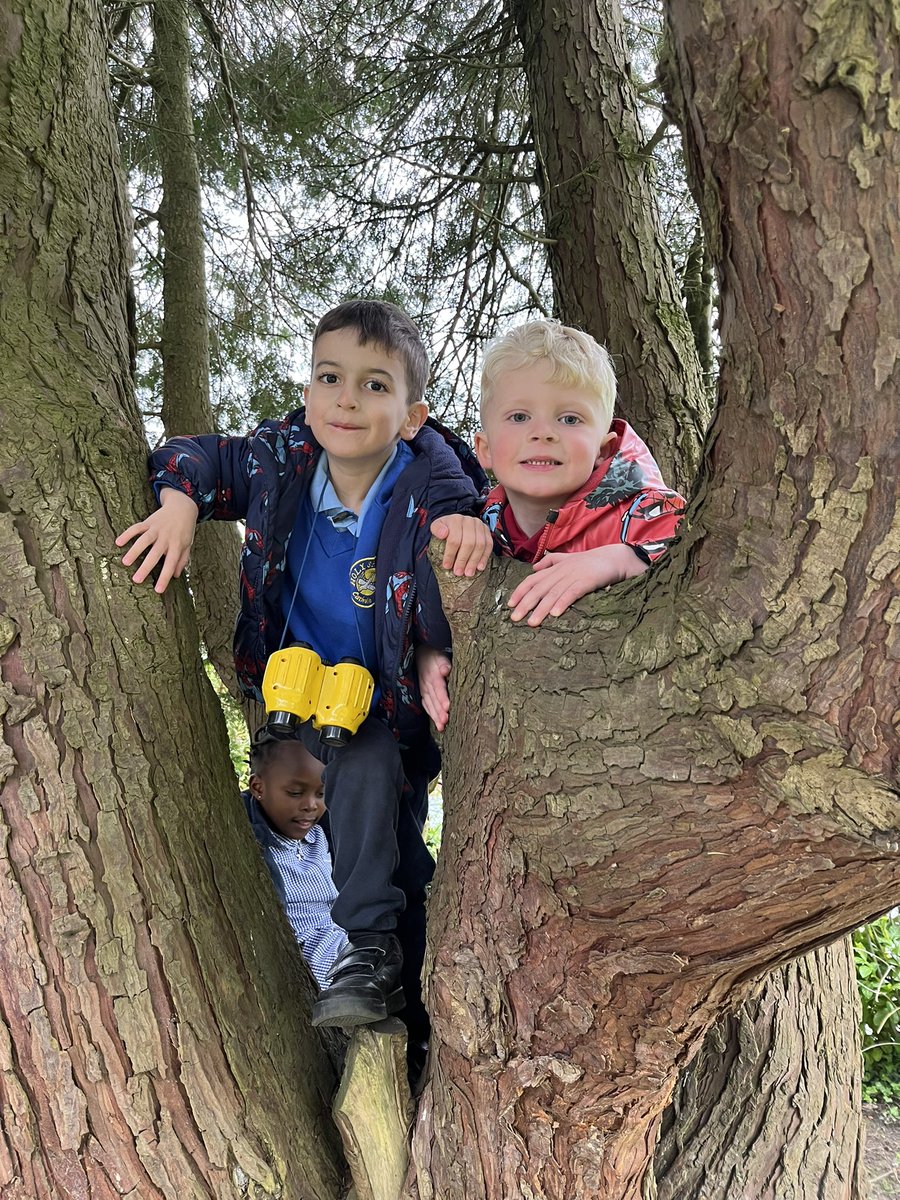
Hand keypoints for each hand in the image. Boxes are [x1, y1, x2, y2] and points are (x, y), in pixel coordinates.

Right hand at [115, 487, 198, 592]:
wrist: (183, 507)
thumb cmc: (185, 530)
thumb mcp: (188, 545)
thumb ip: (182, 560)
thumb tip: (175, 576)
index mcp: (177, 546)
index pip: (170, 564)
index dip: (164, 578)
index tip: (158, 590)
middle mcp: (166, 538)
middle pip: (155, 554)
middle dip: (146, 567)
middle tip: (136, 580)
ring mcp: (156, 529)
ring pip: (144, 540)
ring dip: (134, 551)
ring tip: (125, 563)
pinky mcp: (148, 522)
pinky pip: (136, 527)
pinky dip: (127, 534)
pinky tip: (118, 542)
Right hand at [416, 646, 451, 730]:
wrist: (420, 653)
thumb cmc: (434, 655)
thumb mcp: (439, 655)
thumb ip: (443, 662)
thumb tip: (446, 670)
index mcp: (432, 674)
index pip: (438, 687)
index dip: (442, 697)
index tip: (447, 707)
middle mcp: (427, 684)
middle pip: (434, 699)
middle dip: (439, 711)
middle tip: (445, 721)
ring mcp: (423, 689)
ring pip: (429, 704)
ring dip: (435, 716)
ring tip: (442, 727)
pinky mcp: (422, 693)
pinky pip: (426, 705)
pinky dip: (431, 715)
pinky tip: (437, 724)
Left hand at [430, 514, 492, 576]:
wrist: (457, 522)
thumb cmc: (446, 528)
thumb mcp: (436, 526)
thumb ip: (436, 529)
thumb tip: (443, 533)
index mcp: (456, 520)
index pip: (454, 539)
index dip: (450, 554)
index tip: (447, 566)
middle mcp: (470, 521)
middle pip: (469, 543)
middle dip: (463, 560)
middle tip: (458, 572)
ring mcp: (480, 526)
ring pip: (480, 545)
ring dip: (474, 561)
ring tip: (468, 573)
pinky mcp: (487, 531)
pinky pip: (489, 545)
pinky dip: (485, 557)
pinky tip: (480, 567)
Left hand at [508, 545, 646, 625]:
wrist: (614, 558)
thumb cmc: (591, 561)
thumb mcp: (568, 559)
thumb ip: (550, 562)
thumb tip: (534, 568)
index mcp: (555, 568)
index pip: (532, 579)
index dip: (520, 591)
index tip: (510, 604)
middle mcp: (561, 571)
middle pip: (539, 588)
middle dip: (525, 604)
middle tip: (514, 618)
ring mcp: (573, 576)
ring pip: (553, 593)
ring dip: (541, 609)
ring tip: (532, 622)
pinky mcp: (586, 581)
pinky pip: (572, 593)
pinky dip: (563, 603)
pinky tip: (555, 614)